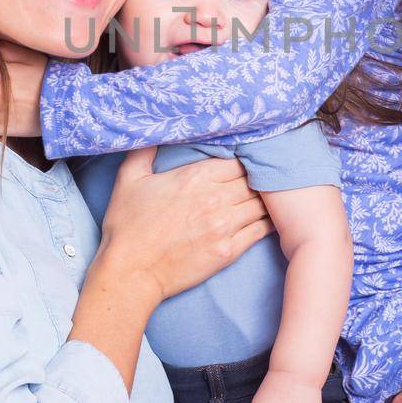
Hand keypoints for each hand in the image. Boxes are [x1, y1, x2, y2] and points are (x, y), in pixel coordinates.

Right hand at [97, 148, 269, 302]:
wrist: (131, 272)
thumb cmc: (127, 226)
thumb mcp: (129, 179)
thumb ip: (144, 151)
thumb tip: (153, 130)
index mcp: (196, 177)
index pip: (238, 160)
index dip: (244, 160)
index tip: (244, 163)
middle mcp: (216, 199)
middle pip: (254, 181)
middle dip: (257, 179)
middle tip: (262, 179)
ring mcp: (224, 226)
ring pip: (261, 205)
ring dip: (266, 200)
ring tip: (271, 198)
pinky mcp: (228, 251)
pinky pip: (260, 231)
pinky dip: (269, 222)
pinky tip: (273, 218)